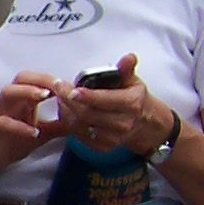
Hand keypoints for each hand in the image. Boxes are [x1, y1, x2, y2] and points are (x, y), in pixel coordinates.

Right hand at [0, 72, 67, 179]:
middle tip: (59, 86)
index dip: (55, 81)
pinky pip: (2, 123)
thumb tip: (84, 120)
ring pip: (7, 92)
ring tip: (45, 97)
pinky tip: (34, 132)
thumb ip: (61, 125)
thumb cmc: (12, 143)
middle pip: (21, 78)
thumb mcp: (43, 133)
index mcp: (23, 100)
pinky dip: (19, 126)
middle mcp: (10, 103)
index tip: (73, 88)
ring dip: (27, 91)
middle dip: (41, 79)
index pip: (38, 80)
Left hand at [55, 53, 169, 155]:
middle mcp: (123, 123)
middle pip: (87, 113)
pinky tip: (66, 110)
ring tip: (60, 97)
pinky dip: (69, 122)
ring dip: (66, 111)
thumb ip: (126, 70)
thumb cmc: (135, 99)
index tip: (68, 87)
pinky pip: (79, 136)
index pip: (103, 100)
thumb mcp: (133, 81)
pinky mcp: (103, 147)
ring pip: (80, 125)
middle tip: (58, 88)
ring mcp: (113, 138)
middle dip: (68, 100)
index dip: (84, 95)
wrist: (145, 123)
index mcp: (131, 104)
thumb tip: (128, 57)